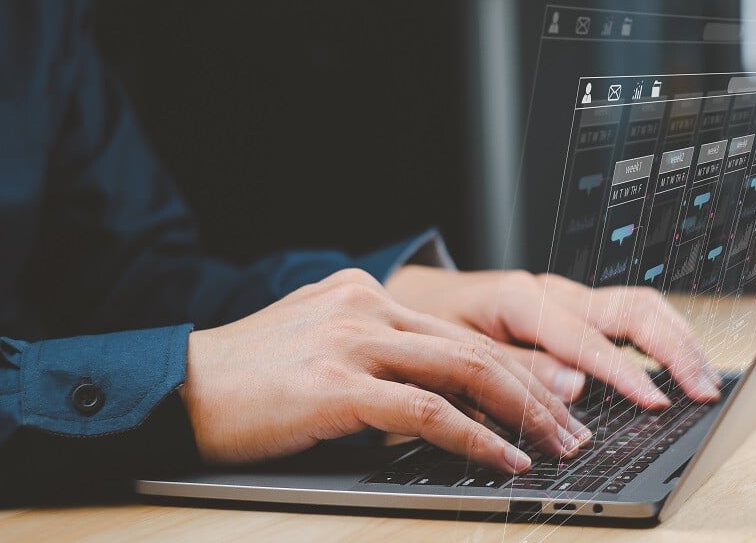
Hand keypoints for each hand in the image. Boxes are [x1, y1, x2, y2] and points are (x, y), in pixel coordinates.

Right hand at [180, 269, 590, 471]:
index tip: (561, 399)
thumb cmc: (250, 383)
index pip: (465, 334)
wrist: (177, 389)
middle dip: (539, 393)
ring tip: (558, 446)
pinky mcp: (338, 384)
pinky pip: (426, 410)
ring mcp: (354, 341)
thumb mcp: (326, 356)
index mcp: (368, 297)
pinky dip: (474, 437)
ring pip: (465, 371)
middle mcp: (368, 307)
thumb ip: (383, 362)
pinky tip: (502, 459)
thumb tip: (448, 402)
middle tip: (578, 428)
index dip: (521, 369)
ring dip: (523, 414)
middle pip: (478, 348)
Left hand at [384, 267, 720, 408]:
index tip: (656, 402)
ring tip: (705, 379)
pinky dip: (663, 338)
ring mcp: (570, 298)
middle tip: (703, 389)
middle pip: (633, 308)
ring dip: (678, 341)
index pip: (587, 338)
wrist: (420, 302)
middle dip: (674, 349)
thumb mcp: (456, 356)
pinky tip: (681, 363)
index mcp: (522, 300)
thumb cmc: (433, 328)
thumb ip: (514, 373)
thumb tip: (574, 391)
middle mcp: (554, 293)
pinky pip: (631, 316)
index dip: (625, 373)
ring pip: (641, 306)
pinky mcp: (578, 309)